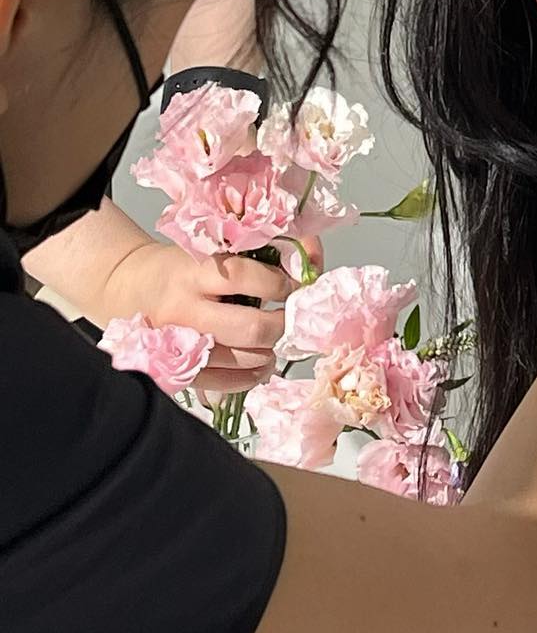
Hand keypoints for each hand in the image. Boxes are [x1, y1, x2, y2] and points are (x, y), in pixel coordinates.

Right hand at [100, 241, 295, 393]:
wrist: (129, 288)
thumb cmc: (179, 267)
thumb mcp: (212, 249)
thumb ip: (260, 253)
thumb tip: (311, 257)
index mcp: (192, 272)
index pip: (245, 277)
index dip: (280, 283)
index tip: (292, 286)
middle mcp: (183, 311)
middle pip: (250, 327)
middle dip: (282, 323)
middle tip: (290, 317)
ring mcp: (178, 346)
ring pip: (243, 358)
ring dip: (270, 351)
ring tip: (274, 338)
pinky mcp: (177, 373)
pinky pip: (226, 383)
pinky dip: (252, 375)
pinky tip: (260, 362)